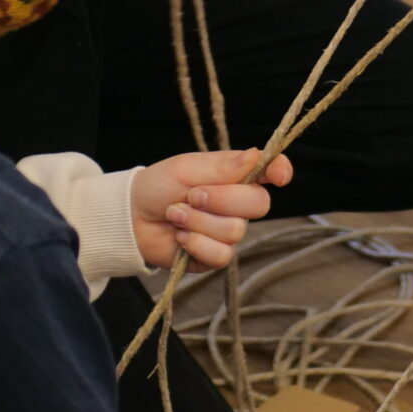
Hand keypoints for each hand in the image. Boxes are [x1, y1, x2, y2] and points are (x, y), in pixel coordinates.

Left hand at [131, 148, 293, 270]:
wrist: (132, 218)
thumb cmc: (159, 186)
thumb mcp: (186, 168)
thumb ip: (222, 166)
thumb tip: (256, 155)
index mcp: (236, 174)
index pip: (271, 170)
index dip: (281, 171)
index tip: (278, 176)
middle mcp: (238, 203)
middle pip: (260, 204)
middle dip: (222, 199)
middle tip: (192, 195)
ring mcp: (229, 231)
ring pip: (235, 230)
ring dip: (198, 222)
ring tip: (175, 215)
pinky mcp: (216, 256)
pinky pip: (221, 254)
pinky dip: (196, 244)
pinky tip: (181, 237)